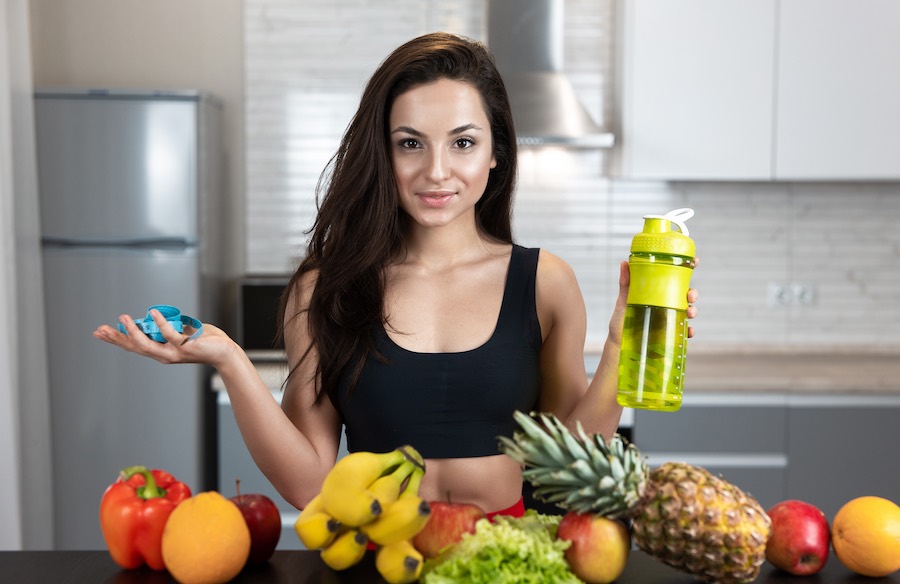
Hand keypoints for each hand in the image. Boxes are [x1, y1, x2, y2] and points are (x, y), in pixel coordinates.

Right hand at [93, 308, 236, 367]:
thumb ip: (166, 328)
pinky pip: (170, 334)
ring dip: (133, 331)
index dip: (117, 339)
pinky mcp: (186, 346)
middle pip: (135, 347)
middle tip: (100, 330)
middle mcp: (164, 355)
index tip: (100, 332)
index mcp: (160, 351)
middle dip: (117, 338)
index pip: (134, 346)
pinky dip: (160, 323)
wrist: (223, 351)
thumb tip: (154, 316)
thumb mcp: (179, 334)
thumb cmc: (204, 341)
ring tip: (123, 318)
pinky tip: (153, 312)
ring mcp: (174, 352)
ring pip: (148, 344)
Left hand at [608, 258, 699, 343]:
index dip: (687, 269)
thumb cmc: (621, 321)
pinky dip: (689, 331)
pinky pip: (684, 332)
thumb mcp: (623, 301)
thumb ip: (626, 283)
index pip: (675, 279)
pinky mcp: (669, 335)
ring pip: (688, 312)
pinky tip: (688, 331)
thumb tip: (625, 262)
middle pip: (685, 295)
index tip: (695, 261)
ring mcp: (669, 320)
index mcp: (658, 293)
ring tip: (690, 313)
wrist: (619, 344)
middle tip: (690, 295)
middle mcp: (666, 305)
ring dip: (693, 311)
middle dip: (693, 293)